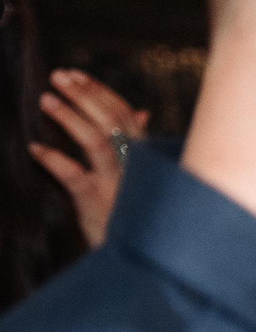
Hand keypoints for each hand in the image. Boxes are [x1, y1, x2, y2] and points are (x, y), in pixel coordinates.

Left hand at [29, 69, 146, 246]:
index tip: (75, 74)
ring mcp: (117, 184)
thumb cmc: (140, 214)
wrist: (144, 257)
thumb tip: (143, 112)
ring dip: (70, 117)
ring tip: (46, 99)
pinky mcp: (98, 204)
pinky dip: (54, 161)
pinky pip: (75, 177)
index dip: (100, 92)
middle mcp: (134, 166)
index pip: (124, 114)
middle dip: (84, 95)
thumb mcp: (144, 176)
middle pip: (111, 120)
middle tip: (57, 77)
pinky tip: (35, 149)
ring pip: (96, 142)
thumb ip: (140, 143)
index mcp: (144, 157)